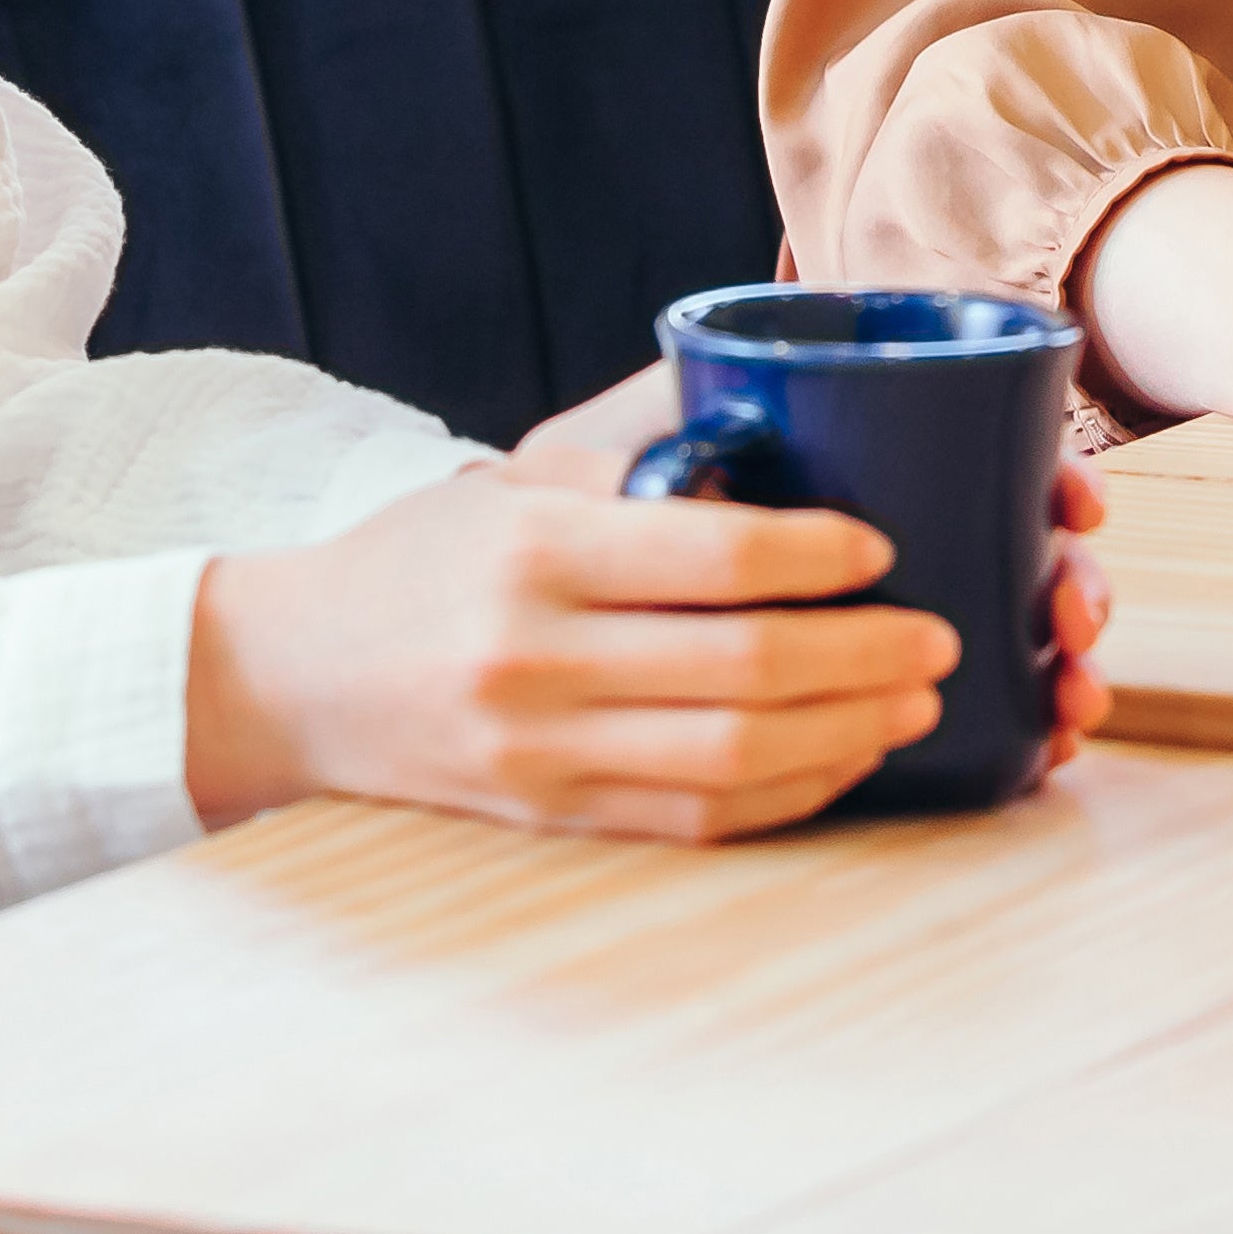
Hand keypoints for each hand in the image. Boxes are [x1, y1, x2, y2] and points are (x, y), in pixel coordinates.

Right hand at [187, 459, 942, 840]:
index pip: (707, 556)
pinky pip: (695, 821)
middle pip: (740, 669)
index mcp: (535, 552)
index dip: (815, 555)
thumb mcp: (514, 483)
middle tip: (940, 635)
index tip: (884, 545)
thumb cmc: (424, 558)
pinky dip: (786, 794)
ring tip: (913, 700)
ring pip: (731, 759)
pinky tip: (841, 760)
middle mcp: (537, 658)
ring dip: (844, 733)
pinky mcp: (552, 817)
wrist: (292, 677)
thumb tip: (781, 412)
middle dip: (862, 655)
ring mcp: (542, 752)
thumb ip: (637, 460)